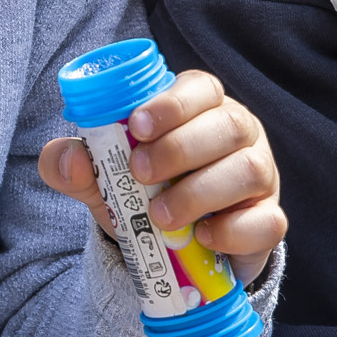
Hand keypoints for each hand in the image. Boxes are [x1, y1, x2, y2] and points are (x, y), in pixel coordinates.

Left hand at [37, 70, 285, 286]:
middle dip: (180, 147)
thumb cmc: (143, 191)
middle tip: (140, 173)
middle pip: (229, 124)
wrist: (174, 248)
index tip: (137, 125)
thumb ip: (77, 164)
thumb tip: (68, 159)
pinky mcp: (268, 220)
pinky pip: (266, 221)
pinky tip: (202, 237)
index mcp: (201, 109)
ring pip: (250, 170)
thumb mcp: (104, 177)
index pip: (201, 88)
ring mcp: (261, 176)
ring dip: (200, 191)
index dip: (172, 103)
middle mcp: (239, 134)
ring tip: (160, 215)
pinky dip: (232, 230)